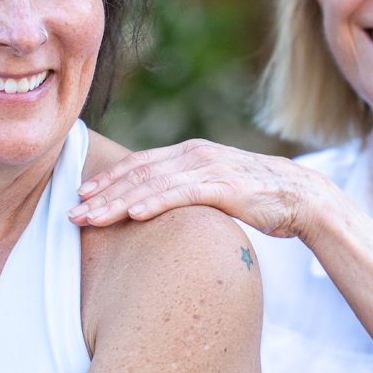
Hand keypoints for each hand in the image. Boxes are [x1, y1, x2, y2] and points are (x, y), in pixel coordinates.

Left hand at [69, 138, 344, 239]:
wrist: (300, 196)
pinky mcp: (222, 186)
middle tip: (72, 212)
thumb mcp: (215, 189)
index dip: (108, 179)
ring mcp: (207, 168)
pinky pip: (180, 194)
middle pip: (137, 173)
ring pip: (151, 183)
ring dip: (117, 201)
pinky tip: (132, 214)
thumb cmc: (257, 198)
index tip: (82, 196)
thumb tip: (161, 207)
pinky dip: (154, 202)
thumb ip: (188, 190)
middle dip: (102, 194)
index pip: (139, 165)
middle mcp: (193, 155)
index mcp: (189, 154)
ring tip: (91, 217)